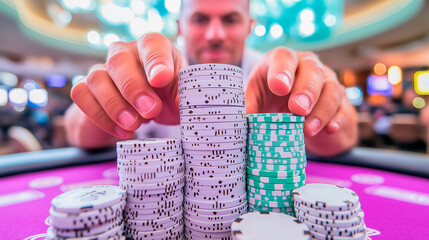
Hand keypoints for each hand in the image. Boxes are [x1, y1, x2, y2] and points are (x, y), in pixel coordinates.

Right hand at [70, 33, 186, 138]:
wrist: (144, 116)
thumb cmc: (167, 98)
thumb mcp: (182, 96)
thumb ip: (184, 96)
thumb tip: (182, 103)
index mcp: (153, 47)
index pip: (152, 43)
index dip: (156, 61)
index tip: (161, 80)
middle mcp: (125, 52)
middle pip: (119, 61)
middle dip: (134, 89)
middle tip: (150, 111)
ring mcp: (102, 68)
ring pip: (97, 78)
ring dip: (114, 105)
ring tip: (135, 125)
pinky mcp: (85, 88)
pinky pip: (81, 95)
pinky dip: (100, 116)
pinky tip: (121, 130)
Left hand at [245, 47, 347, 137]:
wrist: (300, 114)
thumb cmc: (273, 100)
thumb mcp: (257, 100)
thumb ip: (249, 106)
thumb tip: (242, 120)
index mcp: (282, 61)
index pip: (284, 57)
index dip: (282, 70)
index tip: (279, 87)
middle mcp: (307, 66)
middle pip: (312, 70)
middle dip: (305, 90)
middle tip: (297, 110)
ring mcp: (327, 81)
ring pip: (332, 88)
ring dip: (321, 110)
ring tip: (307, 129)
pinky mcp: (341, 101)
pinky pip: (343, 107)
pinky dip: (337, 119)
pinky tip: (329, 130)